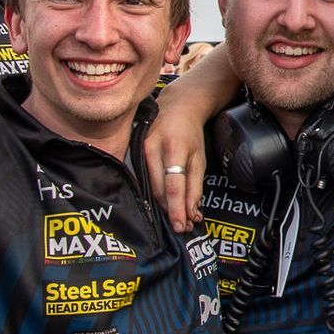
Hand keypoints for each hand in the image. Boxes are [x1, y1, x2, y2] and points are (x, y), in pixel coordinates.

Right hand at [144, 106, 209, 231]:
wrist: (175, 108)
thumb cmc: (190, 134)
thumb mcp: (199, 159)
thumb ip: (195, 186)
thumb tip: (192, 212)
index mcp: (174, 148)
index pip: (174, 185)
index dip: (177, 209)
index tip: (182, 226)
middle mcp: (153, 149)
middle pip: (159, 190)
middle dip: (171, 211)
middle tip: (184, 226)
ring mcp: (140, 150)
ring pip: (150, 188)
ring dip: (164, 206)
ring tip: (178, 217)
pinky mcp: (134, 153)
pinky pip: (145, 181)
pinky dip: (155, 195)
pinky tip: (166, 203)